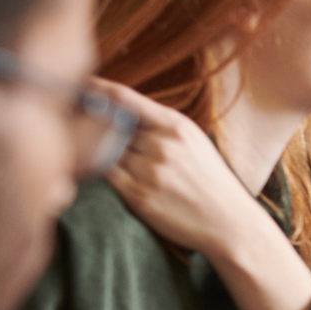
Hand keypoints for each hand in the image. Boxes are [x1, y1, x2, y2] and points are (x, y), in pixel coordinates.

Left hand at [97, 79, 283, 259]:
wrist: (231, 224)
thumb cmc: (210, 181)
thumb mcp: (193, 141)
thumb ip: (157, 125)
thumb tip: (113, 110)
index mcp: (177, 126)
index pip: (123, 99)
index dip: (95, 89)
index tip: (79, 85)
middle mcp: (162, 146)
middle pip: (109, 126)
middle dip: (95, 125)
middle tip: (81, 122)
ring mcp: (149, 172)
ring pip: (105, 151)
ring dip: (101, 152)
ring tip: (115, 158)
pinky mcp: (139, 198)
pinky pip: (107, 176)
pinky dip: (105, 172)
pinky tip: (118, 175)